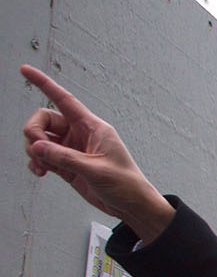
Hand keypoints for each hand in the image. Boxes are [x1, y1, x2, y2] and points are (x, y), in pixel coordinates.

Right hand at [20, 64, 173, 240]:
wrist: (132, 207)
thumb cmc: (126, 185)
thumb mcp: (96, 170)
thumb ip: (65, 158)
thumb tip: (37, 147)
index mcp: (93, 127)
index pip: (64, 99)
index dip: (44, 84)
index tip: (25, 70)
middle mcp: (81, 134)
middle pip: (44, 120)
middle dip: (34, 131)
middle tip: (38, 149)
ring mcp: (72, 149)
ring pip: (41, 139)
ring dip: (34, 150)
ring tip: (42, 166)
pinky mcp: (67, 164)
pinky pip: (43, 156)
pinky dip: (37, 162)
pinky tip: (40, 172)